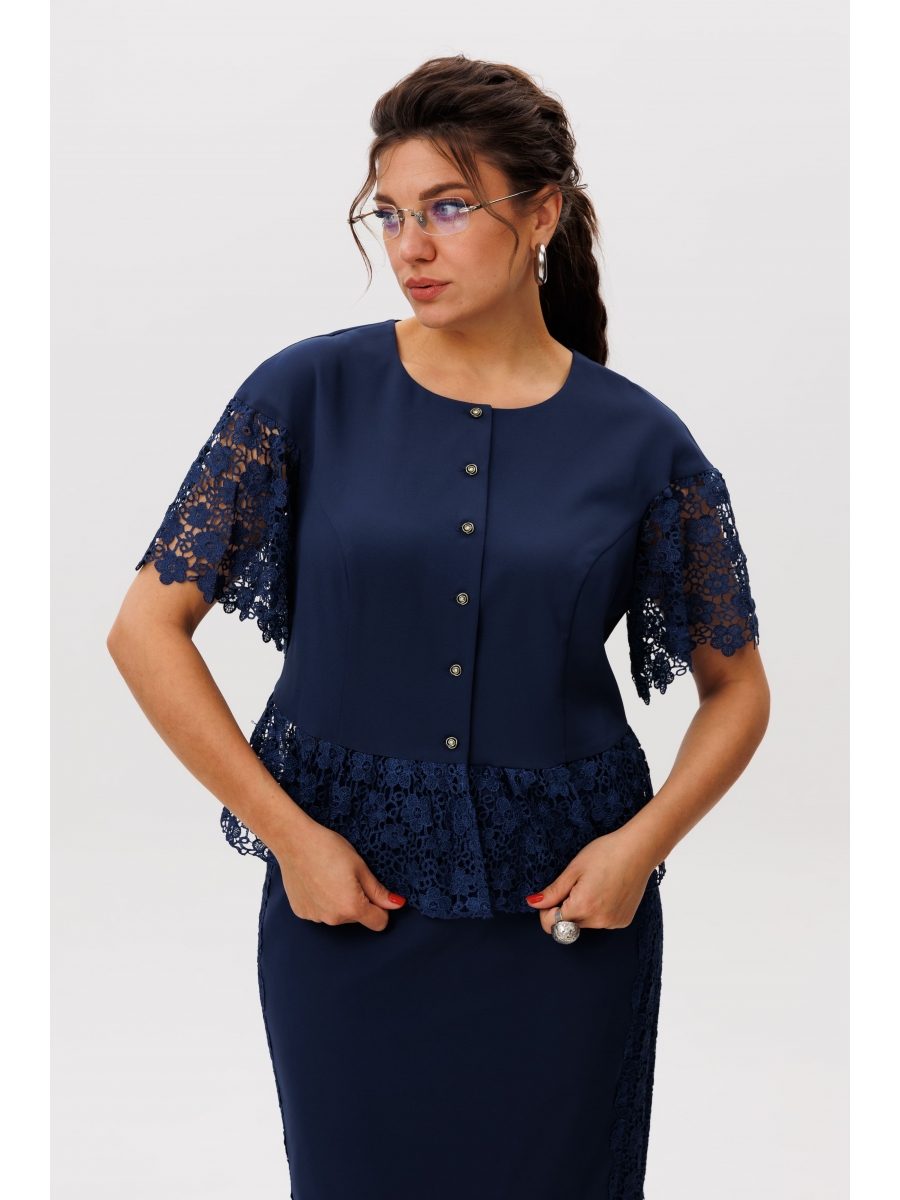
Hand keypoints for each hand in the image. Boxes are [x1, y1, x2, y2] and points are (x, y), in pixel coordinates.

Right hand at [272, 809, 405, 931]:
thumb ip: (378, 890)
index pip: (379, 922)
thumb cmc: (328, 848)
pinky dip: (322, 901)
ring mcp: (315, 917)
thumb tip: (397, 904)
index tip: (374, 892)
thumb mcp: (360, 866)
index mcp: (351, 907)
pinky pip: (320, 912)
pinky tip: (316, 882)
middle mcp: (333, 919)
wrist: (294, 841)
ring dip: (339, 902)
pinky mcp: (301, 912)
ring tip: (329, 877)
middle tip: (348, 876)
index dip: (382, 908)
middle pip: (357, 918)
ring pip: (338, 916)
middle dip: (358, 902)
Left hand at [525, 827, 657, 934]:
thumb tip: (532, 904)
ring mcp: (612, 923)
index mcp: (582, 907)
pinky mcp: (622, 921)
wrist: (639, 850)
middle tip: (574, 885)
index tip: (552, 895)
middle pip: (567, 926)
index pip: (550, 925)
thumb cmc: (606, 853)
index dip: (546, 911)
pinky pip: (601, 922)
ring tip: (593, 885)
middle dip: (564, 910)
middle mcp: (598, 921)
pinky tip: (606, 891)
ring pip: (584, 924)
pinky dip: (598, 911)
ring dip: (581, 910)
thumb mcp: (574, 869)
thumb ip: (553, 891)